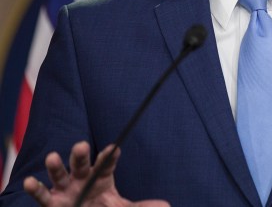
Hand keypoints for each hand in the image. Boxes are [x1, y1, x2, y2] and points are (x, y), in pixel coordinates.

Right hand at [22, 141, 167, 206]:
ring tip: (52, 157)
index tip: (114, 148)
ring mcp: (65, 188)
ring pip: (59, 173)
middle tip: (81, 145)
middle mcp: (82, 177)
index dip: (109, 156)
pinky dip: (35, 188)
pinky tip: (29, 181)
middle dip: (80, 155)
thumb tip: (166, 205)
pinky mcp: (52, 202)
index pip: (107, 163)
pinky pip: (42, 194)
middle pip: (81, 163)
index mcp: (102, 175)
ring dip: (56, 166)